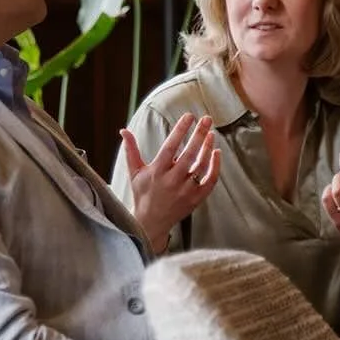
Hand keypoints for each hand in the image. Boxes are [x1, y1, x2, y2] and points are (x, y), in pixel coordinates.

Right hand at [118, 112, 221, 252]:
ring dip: (208, 148)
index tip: (189, 116)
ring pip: (201, 166)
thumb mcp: (134, 172)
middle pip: (189, 154)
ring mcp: (185, 191)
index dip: (180, 130)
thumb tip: (123, 131)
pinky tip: (216, 152)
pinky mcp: (195, 199)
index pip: (170, 147)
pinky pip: (210, 181)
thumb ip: (131, 150)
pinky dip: (215, 167)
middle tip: (206, 119)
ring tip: (211, 133)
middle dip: (199, 134)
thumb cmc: (143, 194)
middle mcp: (172, 181)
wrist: (151, 223)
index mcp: (157, 172)